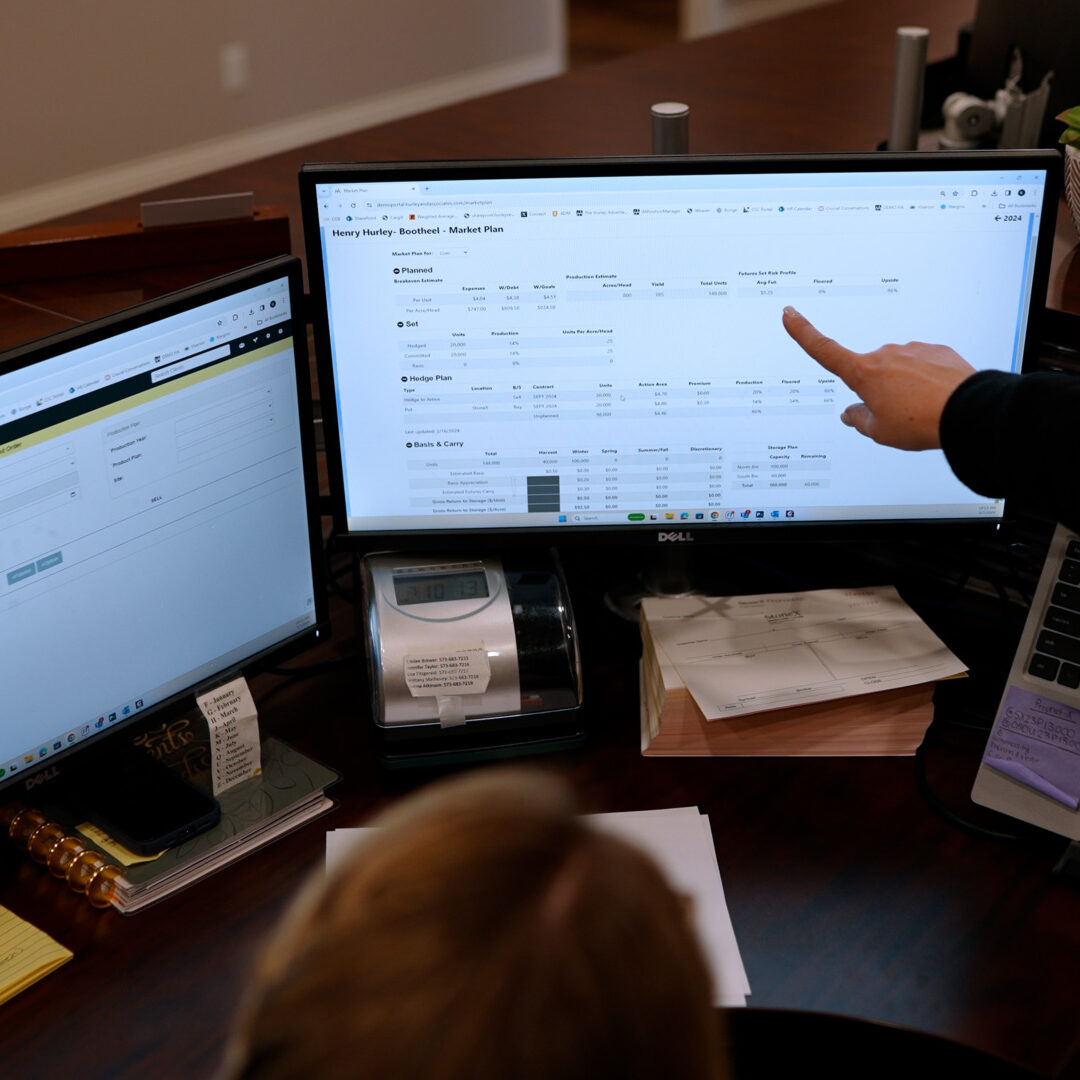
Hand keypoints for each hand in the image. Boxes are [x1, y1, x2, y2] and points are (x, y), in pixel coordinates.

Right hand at [781, 307, 975, 449]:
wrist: (968, 411)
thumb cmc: (920, 422)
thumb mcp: (879, 432)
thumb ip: (859, 419)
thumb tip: (850, 413)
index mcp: (864, 373)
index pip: (824, 350)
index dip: (803, 332)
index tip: (790, 314)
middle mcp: (885, 355)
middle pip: (870, 373)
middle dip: (878, 391)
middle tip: (897, 417)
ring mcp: (913, 350)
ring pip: (899, 370)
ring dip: (905, 387)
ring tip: (922, 411)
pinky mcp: (937, 351)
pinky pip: (924, 366)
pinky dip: (926, 382)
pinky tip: (938, 399)